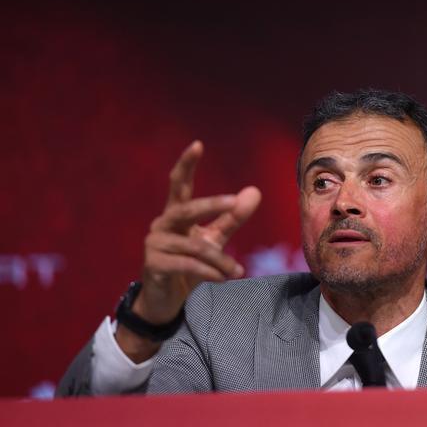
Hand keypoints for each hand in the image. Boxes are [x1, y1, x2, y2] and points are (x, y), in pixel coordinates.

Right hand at [116, 141, 260, 360]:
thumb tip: (254, 191)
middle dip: (212, 205)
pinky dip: (209, 272)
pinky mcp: (154, 265)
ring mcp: (155, 245)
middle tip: (235, 201)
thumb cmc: (190, 265)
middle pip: (187, 209)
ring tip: (238, 271)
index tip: (198, 144)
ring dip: (221, 260)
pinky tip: (224, 278)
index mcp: (175, 215)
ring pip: (195, 246)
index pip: (179, 184)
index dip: (187, 164)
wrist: (167, 301)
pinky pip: (187, 265)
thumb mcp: (214, 240)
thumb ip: (232, 218)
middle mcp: (162, 225)